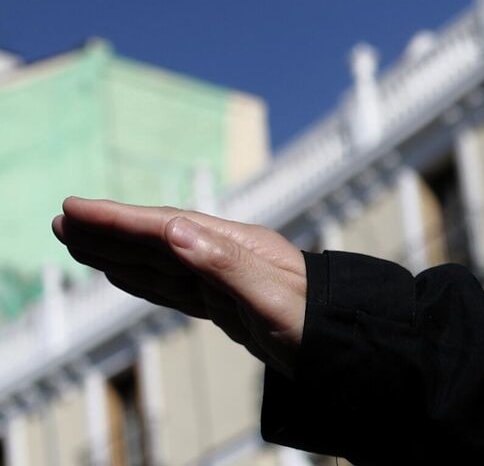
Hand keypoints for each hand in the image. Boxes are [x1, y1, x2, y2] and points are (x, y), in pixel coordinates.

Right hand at [52, 197, 306, 377]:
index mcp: (236, 247)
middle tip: (62, 221)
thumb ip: (225, 265)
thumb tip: (174, 231)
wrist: (348, 346)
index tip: (76, 208)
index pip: (165, 227)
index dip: (118, 219)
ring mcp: (227, 280)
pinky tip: (122, 274)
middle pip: (156, 240)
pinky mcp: (227, 305)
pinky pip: (174, 287)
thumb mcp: (272, 298)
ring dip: (118, 252)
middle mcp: (228, 257)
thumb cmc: (318, 322)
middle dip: (109, 231)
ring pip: (160, 263)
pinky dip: (142, 280)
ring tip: (79, 242)